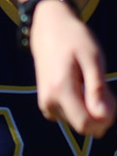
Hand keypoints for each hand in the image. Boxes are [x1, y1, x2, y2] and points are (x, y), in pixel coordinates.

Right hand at [30, 0, 113, 136]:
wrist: (48, 30)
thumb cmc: (75, 40)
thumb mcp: (92, 60)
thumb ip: (97, 89)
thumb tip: (103, 117)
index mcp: (60, 90)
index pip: (85, 124)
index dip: (105, 120)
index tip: (113, 98)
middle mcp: (49, 102)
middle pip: (83, 126)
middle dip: (101, 114)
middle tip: (106, 88)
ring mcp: (45, 104)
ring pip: (77, 122)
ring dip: (92, 110)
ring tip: (93, 84)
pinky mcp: (46, 104)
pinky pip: (70, 116)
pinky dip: (82, 107)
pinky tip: (84, 89)